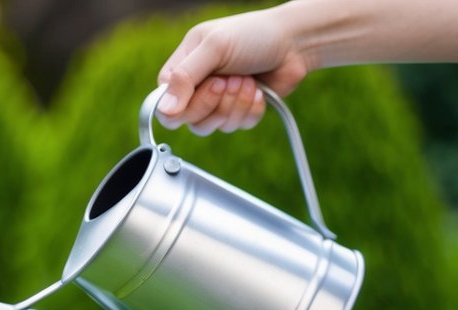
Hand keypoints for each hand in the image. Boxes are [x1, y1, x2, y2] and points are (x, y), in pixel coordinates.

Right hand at [156, 8, 311, 133]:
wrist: (294, 42)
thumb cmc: (253, 34)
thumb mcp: (215, 47)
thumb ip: (185, 78)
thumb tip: (163, 111)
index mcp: (182, 68)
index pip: (165, 104)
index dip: (184, 105)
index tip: (211, 85)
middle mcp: (197, 88)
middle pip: (190, 120)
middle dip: (216, 101)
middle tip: (231, 78)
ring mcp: (217, 102)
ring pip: (214, 126)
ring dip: (235, 104)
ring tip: (247, 79)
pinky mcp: (238, 112)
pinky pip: (236, 127)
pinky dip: (250, 109)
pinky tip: (258, 90)